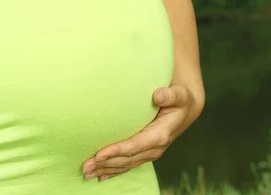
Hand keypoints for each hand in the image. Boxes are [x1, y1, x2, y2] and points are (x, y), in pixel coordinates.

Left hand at [81, 85, 195, 181]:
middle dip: (105, 164)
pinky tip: (100, 176)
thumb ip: (170, 95)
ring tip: (86, 172)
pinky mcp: (145, 153)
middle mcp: (155, 148)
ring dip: (105, 169)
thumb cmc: (180, 99)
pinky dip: (113, 171)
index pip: (135, 145)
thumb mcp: (179, 95)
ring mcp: (149, 152)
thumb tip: (158, 95)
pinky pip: (128, 164)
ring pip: (125, 165)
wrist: (185, 109)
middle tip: (84, 167)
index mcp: (160, 135)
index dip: (116, 151)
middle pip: (126, 159)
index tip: (99, 154)